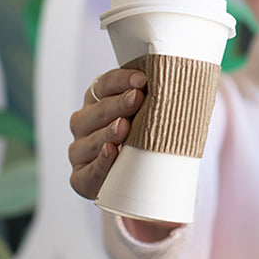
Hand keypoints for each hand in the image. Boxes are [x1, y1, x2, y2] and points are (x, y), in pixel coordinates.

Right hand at [68, 68, 147, 199]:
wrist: (139, 180)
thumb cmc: (147, 140)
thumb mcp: (150, 117)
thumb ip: (155, 102)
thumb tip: (178, 83)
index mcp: (97, 100)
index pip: (105, 84)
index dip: (122, 80)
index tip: (142, 79)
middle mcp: (84, 123)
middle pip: (99, 110)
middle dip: (119, 104)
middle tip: (137, 98)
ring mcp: (79, 150)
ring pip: (93, 140)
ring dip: (109, 132)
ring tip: (124, 126)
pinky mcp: (80, 178)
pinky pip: (90, 170)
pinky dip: (101, 161)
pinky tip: (110, 151)